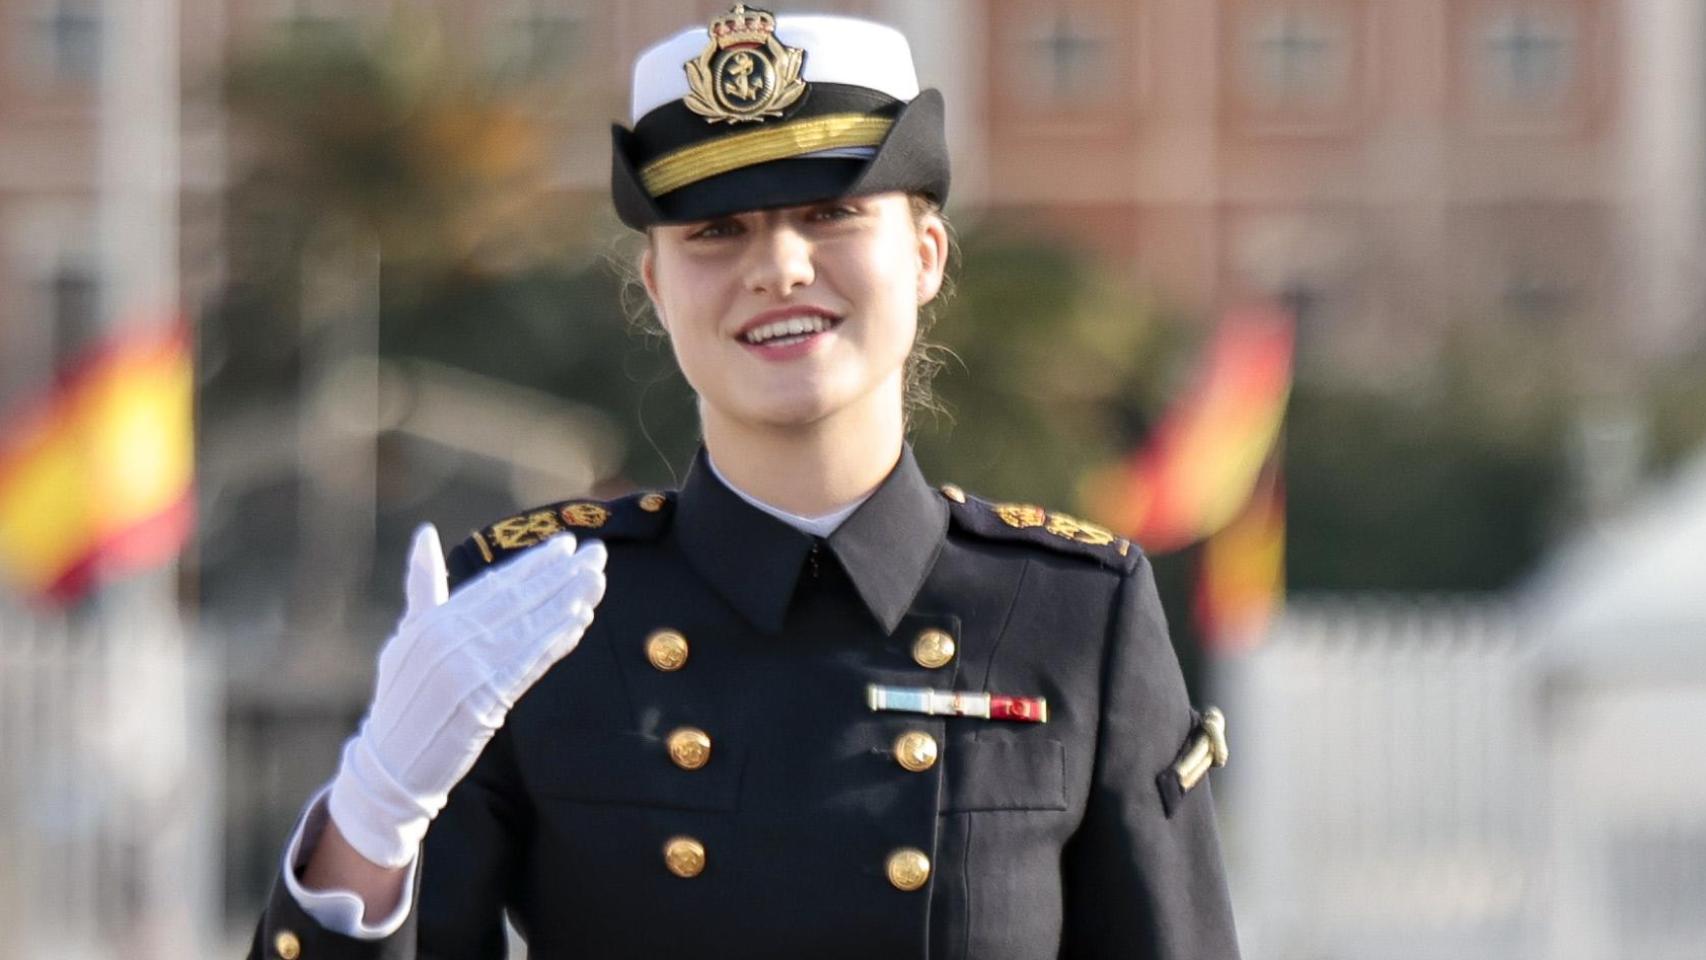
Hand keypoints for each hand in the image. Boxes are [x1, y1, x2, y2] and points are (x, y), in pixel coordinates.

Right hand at [326, 523, 606, 867]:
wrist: (391, 762)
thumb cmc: (402, 696)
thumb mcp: (407, 634)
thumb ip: (423, 585)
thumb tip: (425, 533)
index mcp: (434, 621)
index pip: (494, 584)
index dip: (533, 563)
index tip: (566, 544)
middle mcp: (450, 640)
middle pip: (518, 600)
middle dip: (561, 575)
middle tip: (597, 553)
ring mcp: (467, 671)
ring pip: (528, 628)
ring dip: (568, 602)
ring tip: (597, 581)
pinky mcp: (484, 702)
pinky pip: (529, 664)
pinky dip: (556, 641)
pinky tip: (581, 621)